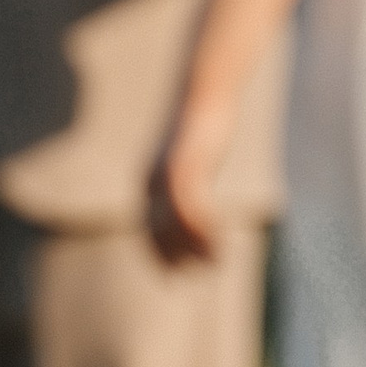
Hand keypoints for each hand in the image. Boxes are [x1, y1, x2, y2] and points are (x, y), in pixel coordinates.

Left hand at [149, 90, 233, 265]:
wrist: (204, 88)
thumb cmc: (200, 120)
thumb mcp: (190, 153)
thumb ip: (188, 175)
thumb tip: (192, 193)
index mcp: (148, 178)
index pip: (147, 225)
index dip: (155, 252)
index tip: (169, 275)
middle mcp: (151, 178)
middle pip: (155, 228)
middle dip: (169, 257)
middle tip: (187, 278)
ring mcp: (167, 172)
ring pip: (173, 222)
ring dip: (192, 248)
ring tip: (212, 266)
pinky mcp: (186, 165)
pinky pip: (190, 207)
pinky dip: (203, 231)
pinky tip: (218, 244)